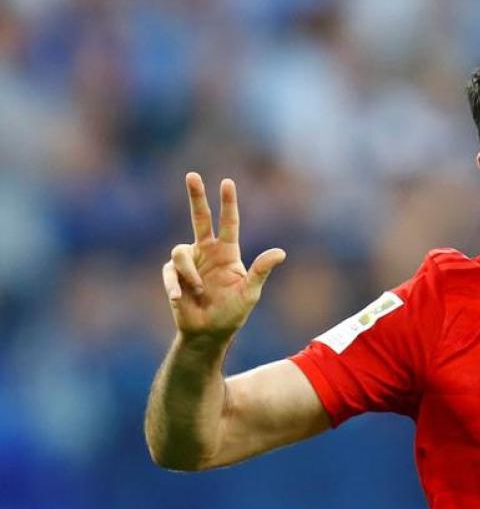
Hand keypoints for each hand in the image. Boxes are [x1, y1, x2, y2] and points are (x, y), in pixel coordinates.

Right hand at [162, 173, 285, 343]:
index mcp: (228, 253)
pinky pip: (169, 272)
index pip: (228, 222)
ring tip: (198, 291)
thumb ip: (261, 271)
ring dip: (189, 272)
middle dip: (196, 197)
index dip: (228, 203)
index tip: (227, 182)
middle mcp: (208, 252)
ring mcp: (189, 262)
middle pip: (200, 218)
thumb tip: (281, 253)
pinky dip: (174, 285)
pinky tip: (178, 298)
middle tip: (192, 175)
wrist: (208, 332)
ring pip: (180, 251)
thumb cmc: (232, 313)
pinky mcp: (173, 275)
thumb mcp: (250, 292)